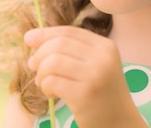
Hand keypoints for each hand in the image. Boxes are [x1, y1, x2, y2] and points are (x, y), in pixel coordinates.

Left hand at [25, 26, 146, 127]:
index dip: (45, 33)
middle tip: (34, 67)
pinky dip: (45, 87)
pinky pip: (52, 81)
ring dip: (41, 73)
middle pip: (58, 44)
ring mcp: (95, 76)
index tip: (29, 39)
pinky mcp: (85, 95)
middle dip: (40, 54)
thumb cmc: (101, 93)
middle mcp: (103, 58)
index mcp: (105, 46)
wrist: (121, 124)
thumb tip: (31, 38)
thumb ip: (69, 50)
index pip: (68, 31)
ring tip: (44, 83)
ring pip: (52, 62)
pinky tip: (52, 94)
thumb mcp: (93, 65)